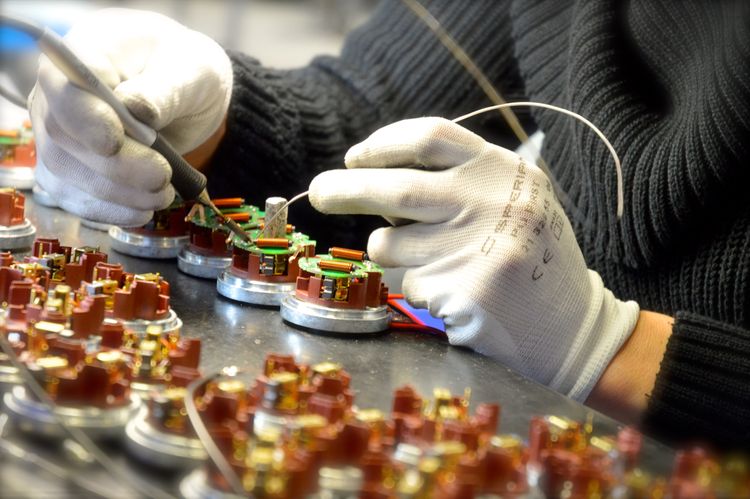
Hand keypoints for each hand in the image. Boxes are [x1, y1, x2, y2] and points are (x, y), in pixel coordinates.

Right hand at [29, 8, 232, 225]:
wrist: (185, 93)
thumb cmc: (184, 69)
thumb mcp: (190, 69)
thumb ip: (164, 88)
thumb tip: (137, 110)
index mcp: (82, 54)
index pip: (66, 86)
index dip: (85, 118)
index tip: (113, 143)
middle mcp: (57, 95)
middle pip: (63, 136)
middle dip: (115, 167)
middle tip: (162, 177)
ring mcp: (58, 135)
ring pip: (66, 173)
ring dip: (117, 194)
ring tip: (164, 194)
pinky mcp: (70, 170)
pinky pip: (76, 198)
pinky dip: (111, 211)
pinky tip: (144, 210)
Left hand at [310, 118, 638, 399]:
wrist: (572, 326)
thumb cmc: (530, 257)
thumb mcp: (513, 199)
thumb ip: (460, 179)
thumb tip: (375, 172)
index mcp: (503, 171)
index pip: (430, 137)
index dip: (382, 143)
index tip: (355, 157)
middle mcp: (490, 204)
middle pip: (395, 189)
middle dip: (345, 189)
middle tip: (319, 191)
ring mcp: (476, 250)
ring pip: (389, 245)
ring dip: (391, 253)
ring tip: (431, 264)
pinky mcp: (462, 294)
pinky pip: (407, 285)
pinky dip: (416, 288)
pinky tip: (453, 295)